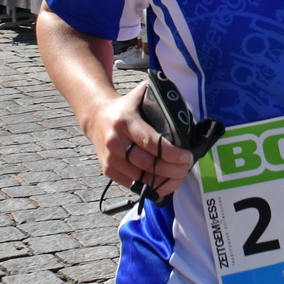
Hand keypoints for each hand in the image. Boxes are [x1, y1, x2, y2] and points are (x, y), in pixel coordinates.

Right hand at [81, 83, 194, 197]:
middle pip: (148, 164)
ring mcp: (110, 158)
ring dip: (165, 181)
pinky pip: (133, 185)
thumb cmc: (126, 107)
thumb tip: (185, 111)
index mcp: (124, 122)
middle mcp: (115, 142)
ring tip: (180, 176)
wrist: (96, 116)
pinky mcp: (108, 170)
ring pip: (141, 178)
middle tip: (187, 166)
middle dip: (172, 169)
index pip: (150, 142)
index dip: (171, 153)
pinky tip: (166, 183)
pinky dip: (152, 188)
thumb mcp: (141, 95)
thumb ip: (161, 99)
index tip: (187, 156)